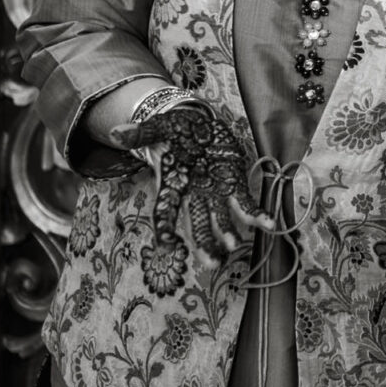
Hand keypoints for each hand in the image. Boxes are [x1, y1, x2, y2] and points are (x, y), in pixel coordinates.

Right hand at [111, 97, 250, 270]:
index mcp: (172, 184)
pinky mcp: (233, 182)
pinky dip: (257, 213)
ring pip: (222, 219)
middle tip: (213, 263)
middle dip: (206, 243)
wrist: (195, 123)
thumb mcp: (157, 127)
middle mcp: (193, 194)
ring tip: (236, 246)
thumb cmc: (173, 129)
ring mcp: (214, 191)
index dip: (165, 227)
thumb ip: (139, 133)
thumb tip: (115, 133)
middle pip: (197, 224)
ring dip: (229, 232)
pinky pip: (245, 202)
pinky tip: (270, 224)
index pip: (165, 210)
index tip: (167, 243)